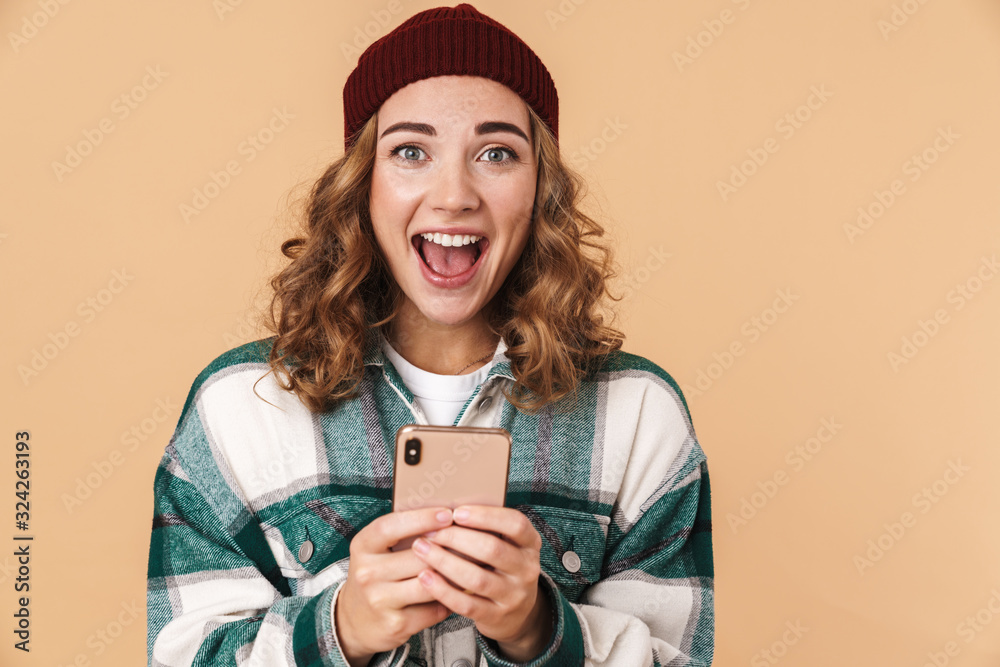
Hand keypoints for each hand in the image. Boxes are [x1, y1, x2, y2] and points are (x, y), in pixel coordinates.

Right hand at [335, 507, 455, 666]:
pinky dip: (448, 600)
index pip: (391, 527)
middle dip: (448, 547)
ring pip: (430, 583)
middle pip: (418, 556)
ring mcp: (380, 600)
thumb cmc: (375, 577)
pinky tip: (455, 592)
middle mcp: (368, 573)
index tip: (446, 514)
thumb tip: (444, 515)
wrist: (354, 622)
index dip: (421, 518)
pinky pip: (434, 609)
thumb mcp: (376, 550)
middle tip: (471, 540)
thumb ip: (401, 533)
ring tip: (470, 564)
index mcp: (363, 547)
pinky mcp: (396, 624)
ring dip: (453, 575)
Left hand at [410, 505, 552, 661]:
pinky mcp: (496, 616)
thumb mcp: (507, 545)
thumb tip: (447, 508)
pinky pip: (466, 604)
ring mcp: (513, 596)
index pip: (515, 524)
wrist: (517, 613)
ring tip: (422, 549)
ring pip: (477, 578)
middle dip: (457, 538)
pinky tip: (426, 577)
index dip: (486, 516)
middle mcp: (527, 569)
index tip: (457, 512)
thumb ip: (488, 528)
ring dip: (445, 562)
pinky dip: (443, 590)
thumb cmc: (502, 567)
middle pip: (492, 550)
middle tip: (431, 532)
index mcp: (530, 544)